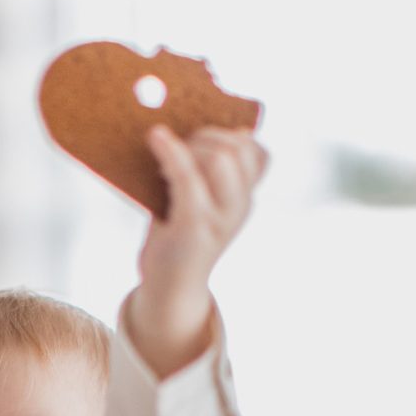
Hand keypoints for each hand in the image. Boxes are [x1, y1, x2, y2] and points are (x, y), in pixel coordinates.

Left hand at [128, 125, 267, 377]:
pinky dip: (172, 152)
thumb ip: (204, 171)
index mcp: (245, 198)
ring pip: (221, 157)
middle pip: (239, 148)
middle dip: (206, 137)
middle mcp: (241, 206)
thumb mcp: (196, 200)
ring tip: (164, 161)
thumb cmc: (174, 239)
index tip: (200, 143)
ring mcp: (220, 218)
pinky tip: (156, 138)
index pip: (259, 154)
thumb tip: (197, 126)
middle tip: (177, 151)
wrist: (167, 290)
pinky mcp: (194, 227)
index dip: (232, 136)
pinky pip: (188, 178)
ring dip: (189, 148)